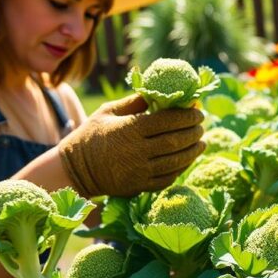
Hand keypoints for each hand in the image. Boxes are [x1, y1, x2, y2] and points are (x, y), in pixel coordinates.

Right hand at [58, 94, 204, 196]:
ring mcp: (139, 172)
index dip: (186, 116)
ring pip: (175, 162)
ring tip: (201, 143)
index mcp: (129, 129)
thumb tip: (161, 91)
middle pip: (175, 141)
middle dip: (193, 133)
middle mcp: (136, 151)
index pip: (167, 121)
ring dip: (193, 152)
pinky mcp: (140, 186)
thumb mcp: (108, 112)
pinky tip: (187, 159)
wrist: (75, 169)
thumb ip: (135, 102)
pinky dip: (181, 168)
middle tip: (202, 126)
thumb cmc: (92, 135)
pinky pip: (168, 178)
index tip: (198, 112)